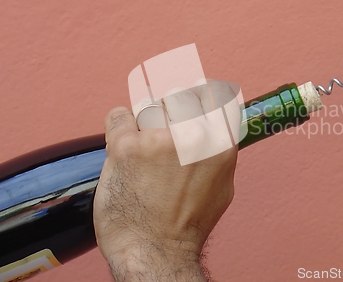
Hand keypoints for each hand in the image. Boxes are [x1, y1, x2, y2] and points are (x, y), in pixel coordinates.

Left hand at [94, 80, 238, 280]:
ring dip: (143, 119)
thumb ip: (219, 151)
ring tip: (142, 146)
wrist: (156, 252)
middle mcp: (193, 136)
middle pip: (178, 94)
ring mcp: (158, 139)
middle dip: (169, 107)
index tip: (189, 95)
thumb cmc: (189, 223)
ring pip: (148, 104)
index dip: (199, 91)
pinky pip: (119, 115)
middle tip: (160, 127)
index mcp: (220, 144)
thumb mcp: (223, 185)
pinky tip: (123, 145)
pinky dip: (119, 125)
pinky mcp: (126, 148)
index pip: (212, 93)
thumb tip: (215, 126)